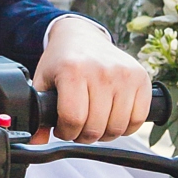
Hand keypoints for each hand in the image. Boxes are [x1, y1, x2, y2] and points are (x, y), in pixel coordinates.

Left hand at [33, 15, 152, 142]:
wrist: (82, 35)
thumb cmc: (62, 60)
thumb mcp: (43, 81)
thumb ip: (38, 112)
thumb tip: (36, 142)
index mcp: (73, 70)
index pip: (73, 119)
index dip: (66, 132)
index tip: (63, 128)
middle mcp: (101, 71)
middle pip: (95, 128)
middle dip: (83, 135)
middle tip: (78, 125)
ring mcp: (124, 74)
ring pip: (117, 127)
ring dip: (104, 133)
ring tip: (94, 121)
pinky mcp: (140, 78)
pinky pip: (138, 119)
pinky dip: (126, 127)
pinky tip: (113, 118)